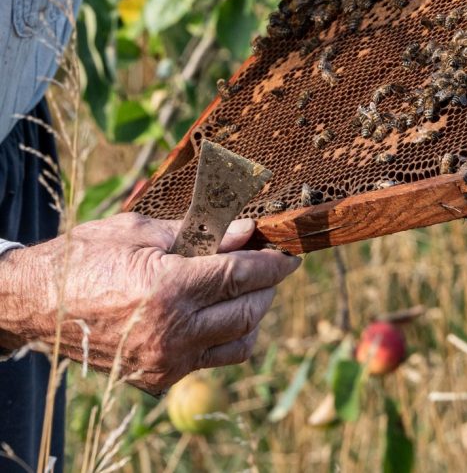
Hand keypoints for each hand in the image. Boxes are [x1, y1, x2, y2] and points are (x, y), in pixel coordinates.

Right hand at [0, 214, 299, 392]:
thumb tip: (249, 229)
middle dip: (268, 286)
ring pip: (239, 343)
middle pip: (248, 310)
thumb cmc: (87, 256)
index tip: (290, 253)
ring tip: (244, 289)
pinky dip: (226, 337)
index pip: (242, 275)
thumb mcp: (144, 231)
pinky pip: (212, 360)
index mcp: (168, 288)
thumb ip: (204, 232)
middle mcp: (171, 332)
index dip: (273, 263)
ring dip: (252, 314)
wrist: (34, 304)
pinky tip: (216, 313)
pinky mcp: (156, 379)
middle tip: (269, 265)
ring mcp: (165, 362)